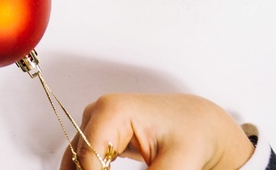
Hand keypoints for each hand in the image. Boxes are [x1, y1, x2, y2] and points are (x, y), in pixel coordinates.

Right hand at [60, 93, 255, 169]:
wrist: (198, 124)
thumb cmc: (190, 136)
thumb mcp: (175, 165)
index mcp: (111, 111)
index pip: (88, 157)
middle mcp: (97, 112)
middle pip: (79, 158)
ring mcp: (96, 121)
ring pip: (77, 159)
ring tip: (140, 168)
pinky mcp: (101, 133)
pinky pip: (85, 159)